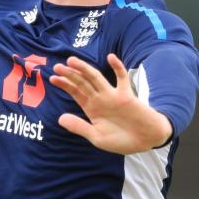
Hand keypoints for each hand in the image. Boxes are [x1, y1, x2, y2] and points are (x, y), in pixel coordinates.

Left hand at [49, 53, 172, 153]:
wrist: (146, 141)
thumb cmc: (122, 140)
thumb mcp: (97, 137)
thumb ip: (79, 127)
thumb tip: (59, 119)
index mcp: (92, 109)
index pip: (76, 93)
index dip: (65, 85)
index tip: (53, 78)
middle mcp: (100, 99)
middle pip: (82, 83)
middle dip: (70, 75)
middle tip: (57, 67)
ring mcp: (113, 96)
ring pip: (96, 78)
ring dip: (84, 69)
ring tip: (71, 60)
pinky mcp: (127, 95)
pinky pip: (122, 79)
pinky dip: (118, 67)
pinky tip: (111, 57)